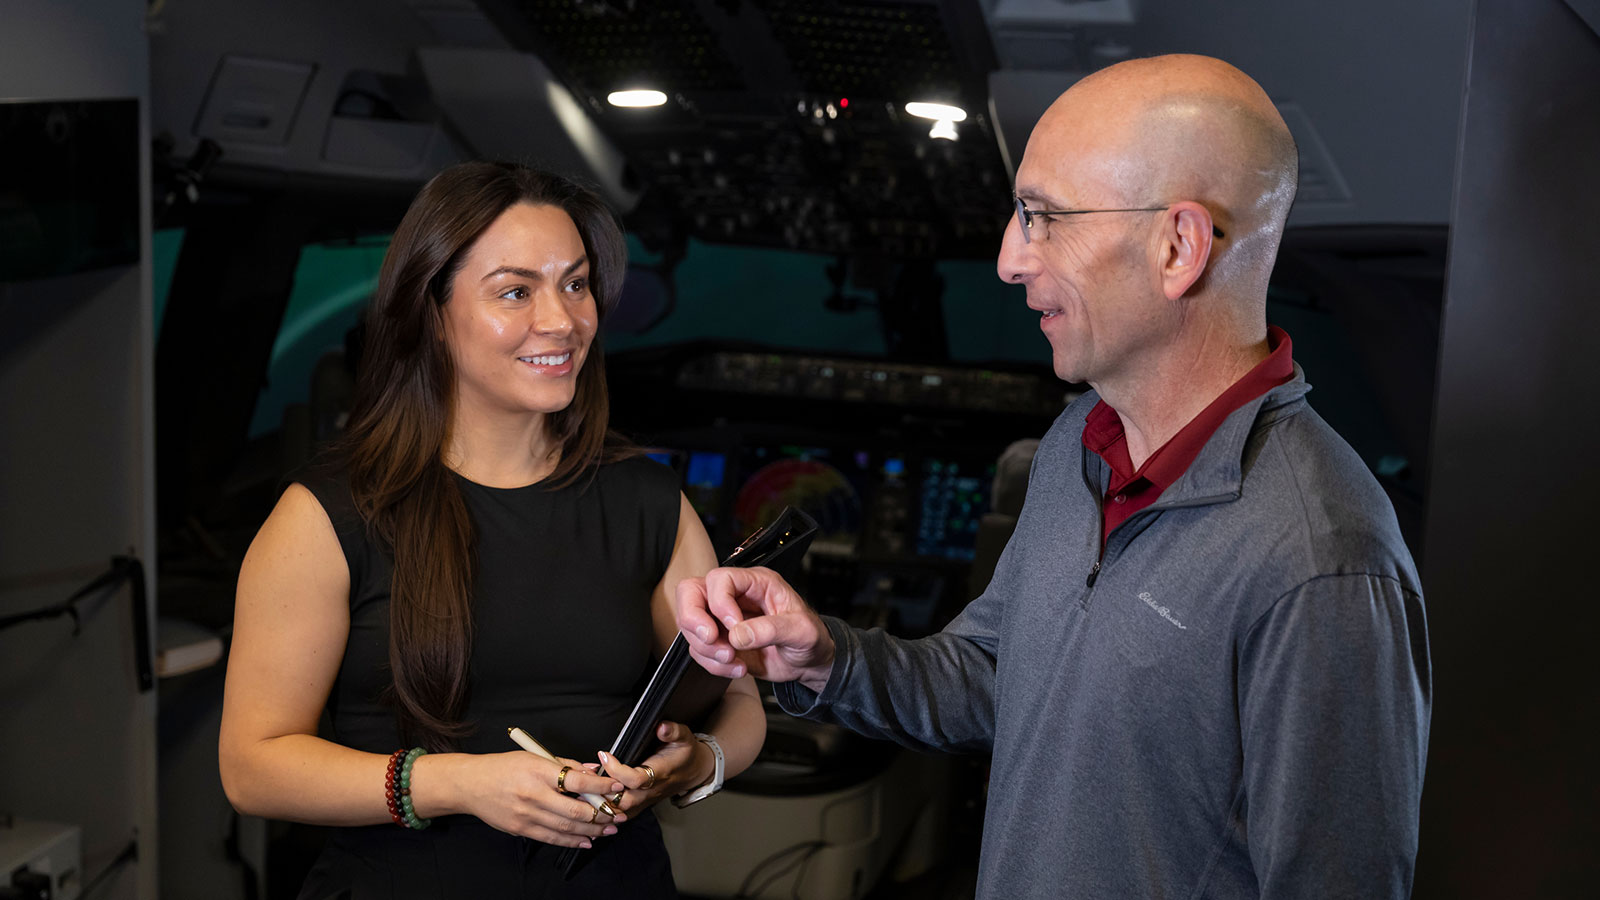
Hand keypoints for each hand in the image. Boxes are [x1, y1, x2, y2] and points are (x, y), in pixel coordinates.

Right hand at [449, 751, 627, 847]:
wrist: (471, 784)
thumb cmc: (503, 767)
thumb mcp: (534, 756)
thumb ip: (565, 764)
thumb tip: (593, 769)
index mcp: (538, 770)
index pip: (577, 780)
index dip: (601, 785)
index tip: (616, 787)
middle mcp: (533, 794)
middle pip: (575, 808)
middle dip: (601, 814)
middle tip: (618, 815)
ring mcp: (526, 814)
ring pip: (566, 826)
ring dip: (591, 830)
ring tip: (608, 829)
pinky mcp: (520, 829)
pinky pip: (551, 837)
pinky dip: (571, 840)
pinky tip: (585, 839)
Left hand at [597, 720, 708, 814]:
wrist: (693, 771)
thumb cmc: (685, 753)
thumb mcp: (684, 736)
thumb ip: (673, 731)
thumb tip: (661, 727)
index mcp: (660, 774)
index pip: (636, 779)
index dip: (617, 770)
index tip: (604, 755)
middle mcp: (651, 791)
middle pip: (624, 801)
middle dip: (603, 791)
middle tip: (588, 775)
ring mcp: (645, 801)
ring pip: (620, 812)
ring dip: (601, 803)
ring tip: (583, 788)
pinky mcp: (640, 805)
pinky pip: (621, 815)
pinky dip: (605, 812)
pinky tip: (591, 802)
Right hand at [675, 566, 835, 692]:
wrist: (809, 663)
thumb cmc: (810, 638)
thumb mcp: (801, 631)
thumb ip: (771, 630)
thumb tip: (737, 635)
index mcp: (756, 583)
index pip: (720, 579)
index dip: (719, 602)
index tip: (734, 626)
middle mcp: (735, 596)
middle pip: (691, 592)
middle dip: (694, 619)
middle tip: (712, 639)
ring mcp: (723, 619)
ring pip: (690, 624)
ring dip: (707, 648)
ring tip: (734, 659)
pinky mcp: (720, 640)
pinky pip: (699, 650)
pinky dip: (713, 664)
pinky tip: (737, 667)